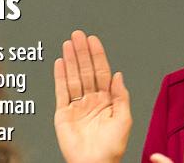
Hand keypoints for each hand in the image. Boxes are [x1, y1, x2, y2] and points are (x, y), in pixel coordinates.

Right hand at [54, 30, 131, 162]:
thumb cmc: (112, 148)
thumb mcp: (124, 119)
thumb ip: (121, 96)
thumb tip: (118, 75)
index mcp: (107, 100)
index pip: (101, 72)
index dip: (97, 55)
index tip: (93, 40)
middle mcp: (91, 100)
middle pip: (85, 70)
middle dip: (82, 52)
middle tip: (78, 35)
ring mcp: (77, 105)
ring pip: (73, 77)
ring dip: (71, 59)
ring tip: (68, 43)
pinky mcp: (63, 113)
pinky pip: (61, 90)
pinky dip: (59, 76)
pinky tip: (60, 62)